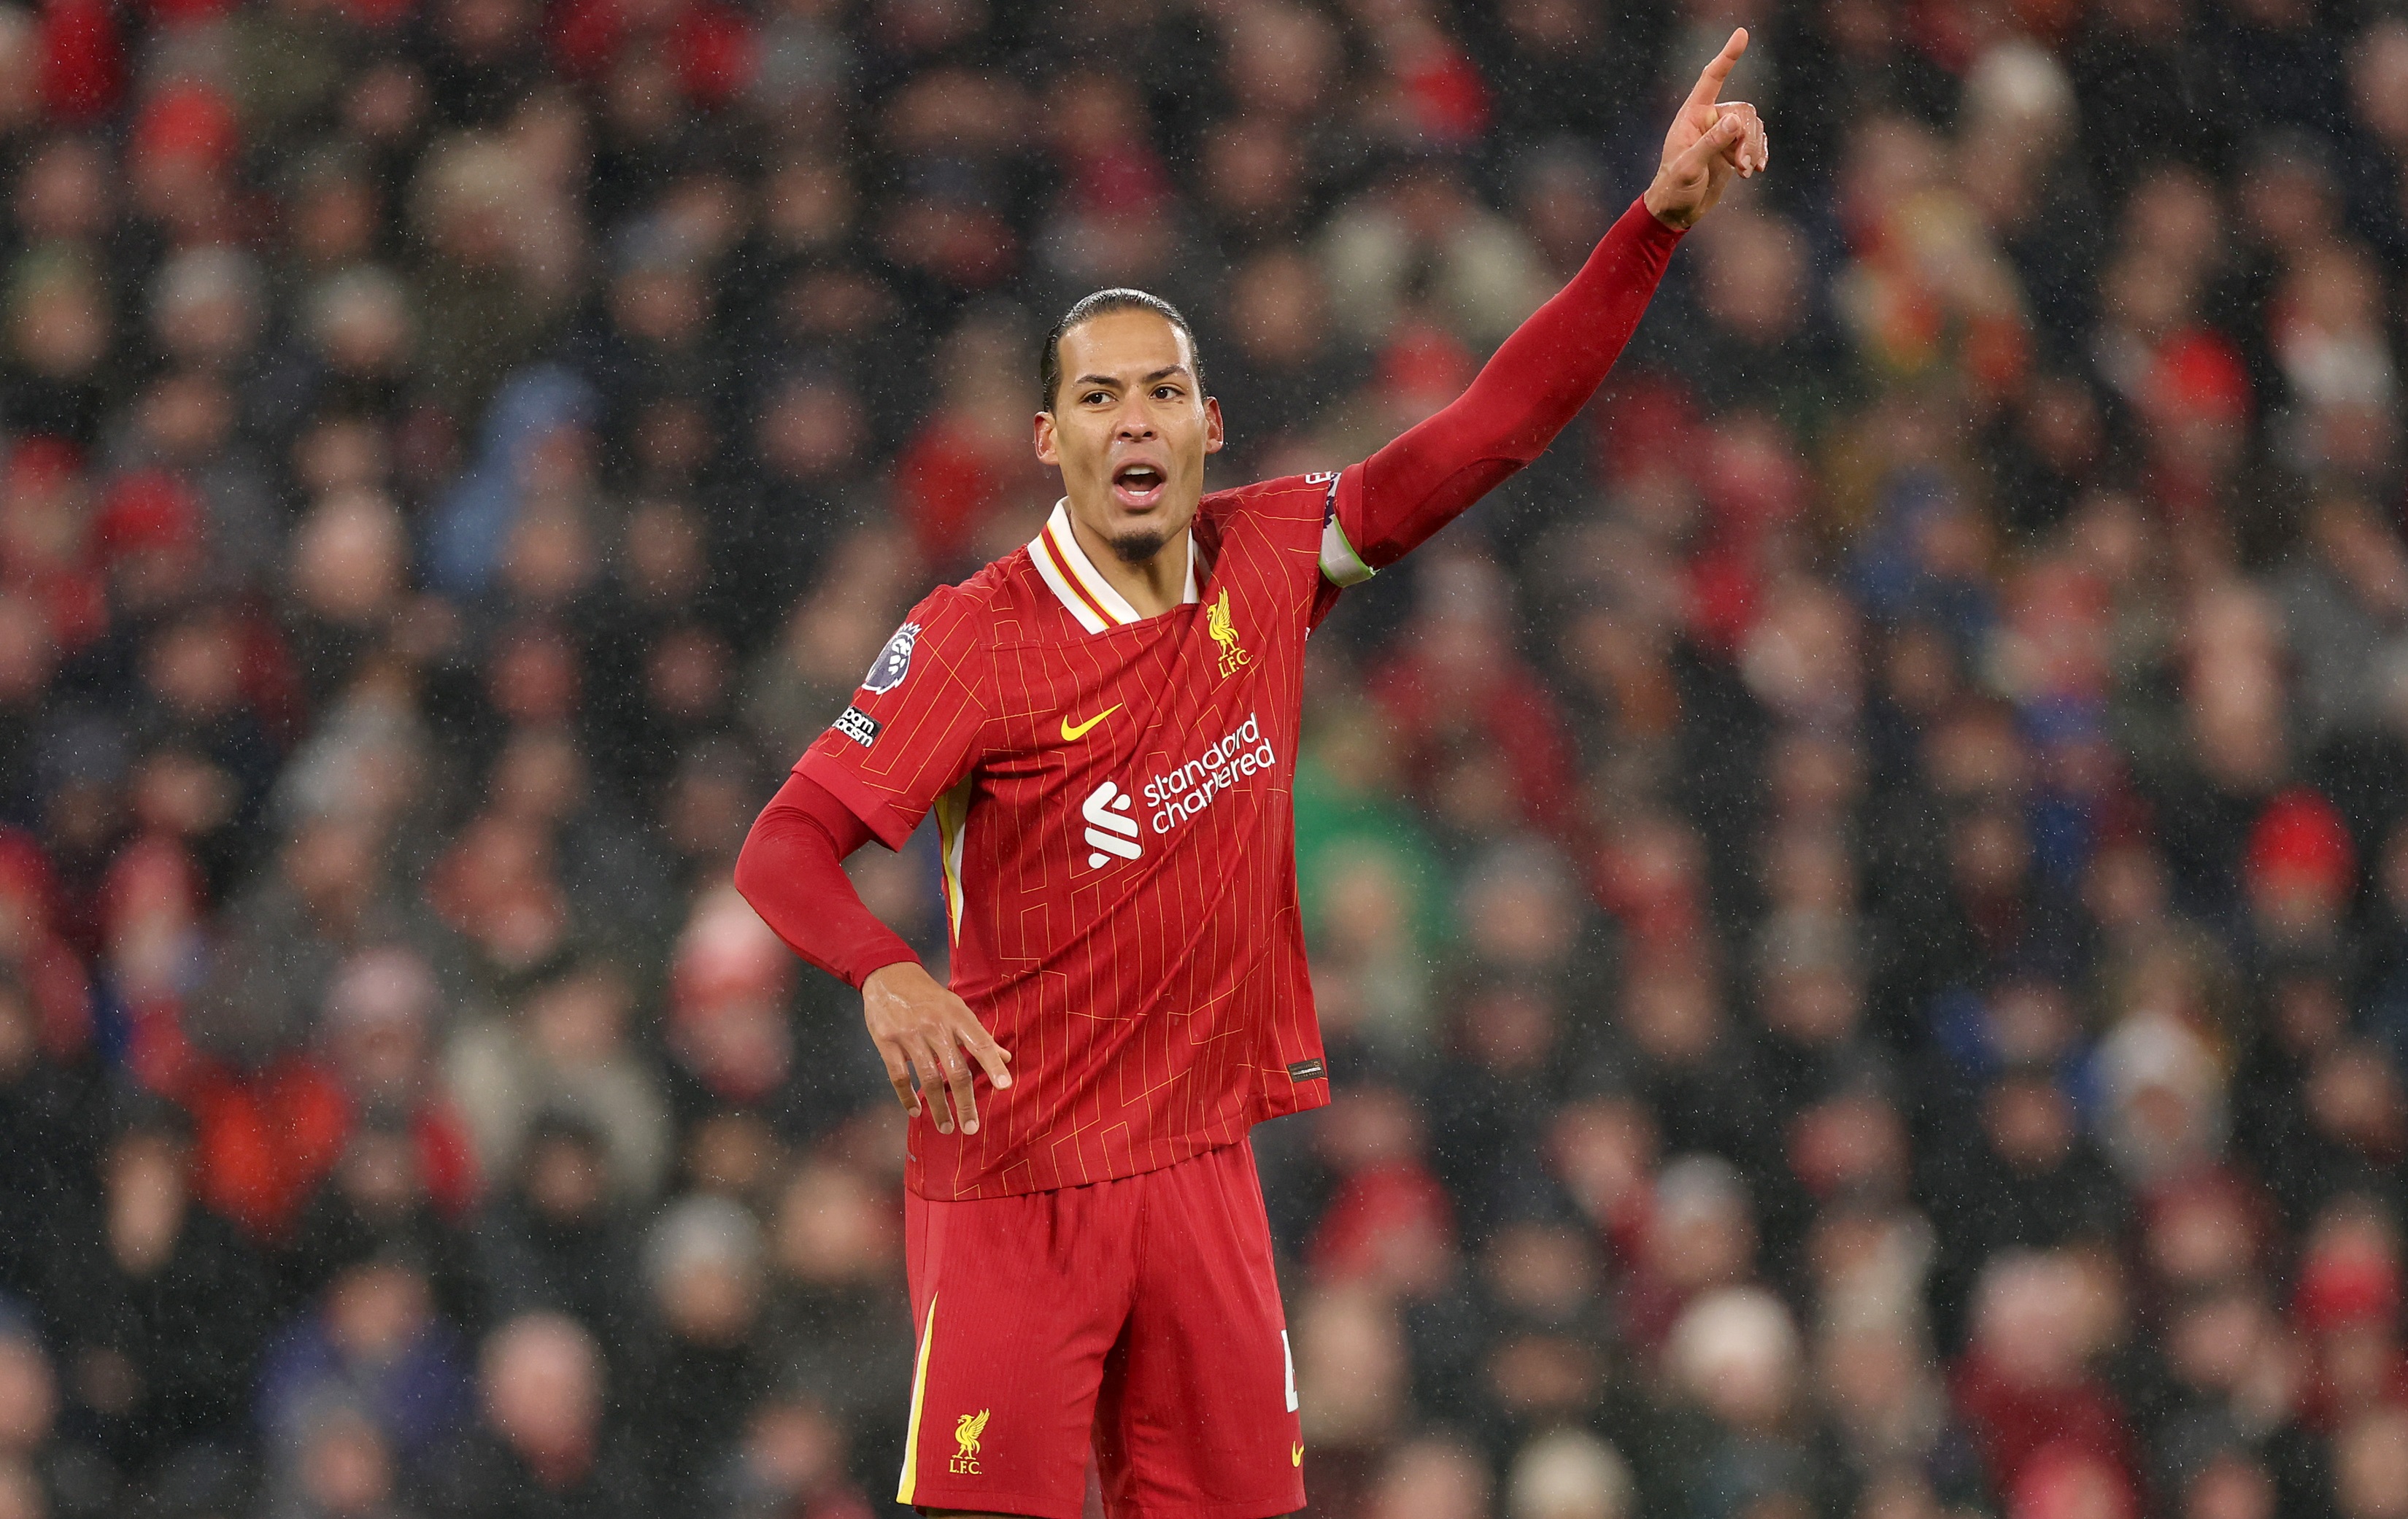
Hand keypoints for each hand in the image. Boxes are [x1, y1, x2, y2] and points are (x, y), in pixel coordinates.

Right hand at [863, 961, 1011, 1134]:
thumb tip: (1006, 1057)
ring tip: (947, 1128)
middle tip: (971, 1127)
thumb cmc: (929, 996)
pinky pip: (898, 1076)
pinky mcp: (887, 1042)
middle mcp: (935, 1026)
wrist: (889, 976)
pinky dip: (907, 1097)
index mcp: (956, 1016)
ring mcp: (909, 1035)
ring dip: (939, 1108)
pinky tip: (916, 1112)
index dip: (993, 1065)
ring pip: (927, 1079)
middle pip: (954, 1069)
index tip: (1005, 1087)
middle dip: (964, 1102)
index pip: (980, 1043)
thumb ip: (979, 1035)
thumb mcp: (957, 1007)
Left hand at [1642, 28, 1769, 231]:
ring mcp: (1722, 133)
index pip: (1712, 79)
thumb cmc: (1674, 187)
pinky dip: (1758, 153)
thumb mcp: (1690, 167)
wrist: (1677, 210)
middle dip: (1747, 137)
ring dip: (1753, 149)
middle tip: (1741, 166)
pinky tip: (1754, 171)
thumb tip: (1736, 121)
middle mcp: (1709, 119)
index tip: (1742, 34)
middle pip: (1743, 111)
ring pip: (1752, 126)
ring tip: (1745, 172)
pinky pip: (1756, 140)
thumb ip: (1712, 143)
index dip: (1727, 57)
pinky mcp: (1732, 149)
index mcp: (1692, 116)